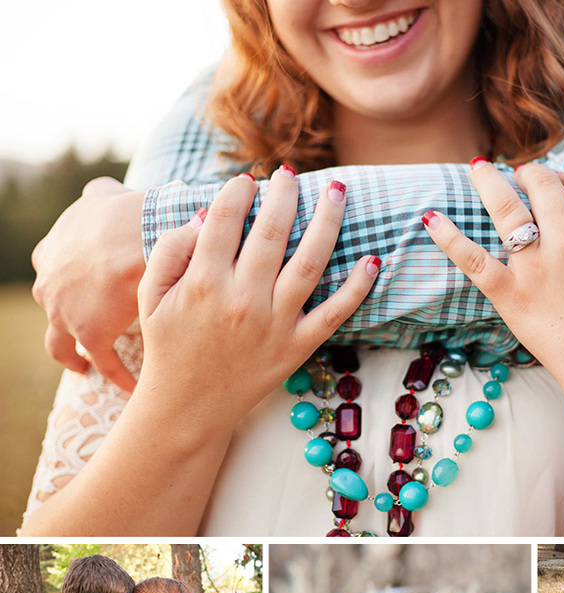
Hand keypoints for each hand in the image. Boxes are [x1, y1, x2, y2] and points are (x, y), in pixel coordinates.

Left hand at [32, 177, 146, 391]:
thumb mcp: (105, 195)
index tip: (83, 290)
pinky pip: (103, 363)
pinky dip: (118, 376)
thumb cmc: (128, 214)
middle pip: (53, 310)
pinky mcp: (89, 335)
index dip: (66, 281)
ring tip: (87, 369)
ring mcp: (64, 314)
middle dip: (69, 318)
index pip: (49, 271)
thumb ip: (98, 196)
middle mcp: (48, 285)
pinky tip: (132, 386)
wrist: (141, 236)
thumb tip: (104, 193)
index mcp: (50, 253)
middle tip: (90, 330)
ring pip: (60, 346)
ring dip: (73, 358)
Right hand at [136, 171, 378, 431]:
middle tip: (292, 173)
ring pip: (309, 263)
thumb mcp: (149, 297)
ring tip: (338, 191)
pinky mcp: (297, 347)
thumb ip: (170, 251)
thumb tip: (207, 216)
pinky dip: (357, 288)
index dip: (239, 191)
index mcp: (203, 281)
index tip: (249, 180)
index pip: (227, 219)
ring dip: (328, 222)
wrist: (188, 407)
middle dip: (285, 194)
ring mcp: (275, 324)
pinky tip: (371, 260)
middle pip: (272, 232)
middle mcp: (243, 299)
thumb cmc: (169, 347)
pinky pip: (334, 313)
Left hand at [423, 159, 563, 406]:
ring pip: (505, 206)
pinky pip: (472, 260)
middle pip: (541, 181)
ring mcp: (535, 268)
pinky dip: (449, 238)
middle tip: (525, 178)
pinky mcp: (510, 295)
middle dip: (532, 172)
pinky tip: (430, 218)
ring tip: (477, 167)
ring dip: (488, 179)